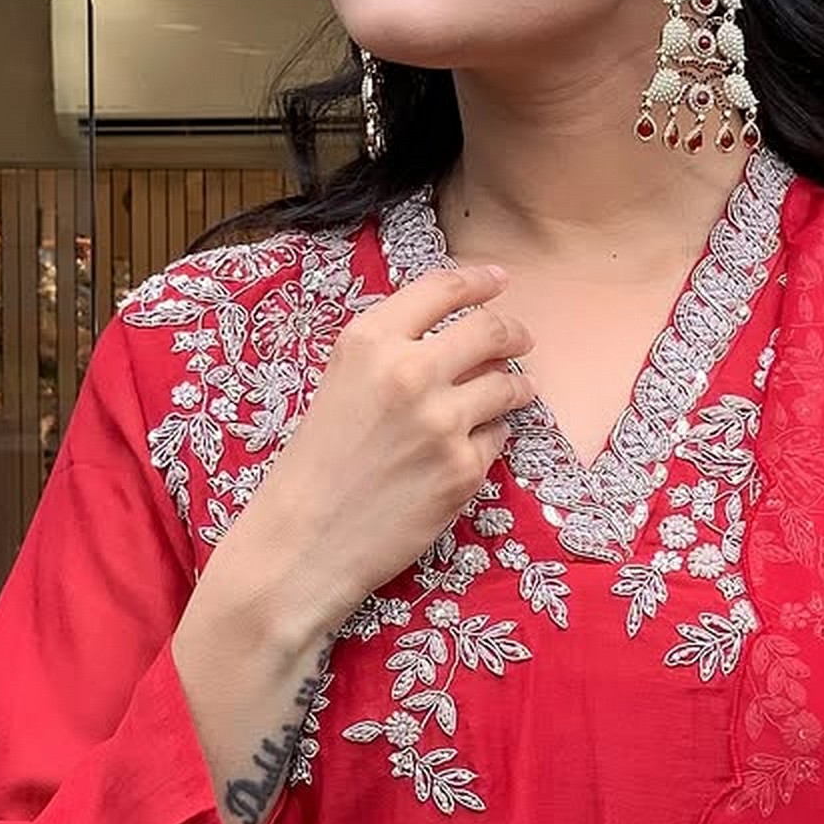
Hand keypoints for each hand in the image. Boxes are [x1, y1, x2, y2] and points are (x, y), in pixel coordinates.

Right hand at [207, 260, 538, 637]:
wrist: (303, 542)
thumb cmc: (314, 467)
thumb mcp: (338, 384)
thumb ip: (388, 352)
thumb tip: (454, 333)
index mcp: (369, 342)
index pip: (442, 289)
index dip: (479, 280)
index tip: (499, 281)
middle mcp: (409, 372)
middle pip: (490, 330)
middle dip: (513, 332)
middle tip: (521, 339)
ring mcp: (442, 422)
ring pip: (508, 385)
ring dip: (515, 386)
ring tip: (510, 392)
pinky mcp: (464, 469)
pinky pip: (498, 438)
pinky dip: (490, 439)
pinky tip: (466, 450)